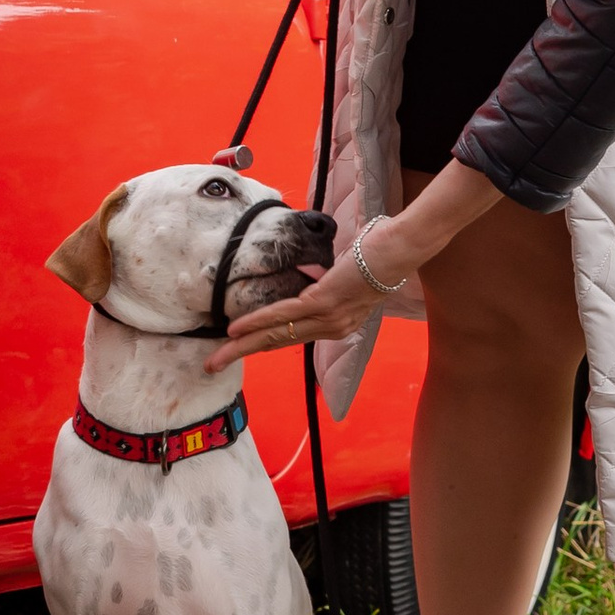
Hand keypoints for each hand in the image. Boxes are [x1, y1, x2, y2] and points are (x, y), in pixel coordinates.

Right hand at [206, 165, 497, 368]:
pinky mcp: (322, 304)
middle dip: (244, 353)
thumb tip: (306, 273)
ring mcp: (327, 318)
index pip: (294, 335)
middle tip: (214, 364)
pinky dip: (257, 322)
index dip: (265, 341)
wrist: (399, 250)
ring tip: (218, 355)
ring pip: (276, 335)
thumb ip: (324, 278)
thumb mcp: (347, 272)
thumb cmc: (378, 254)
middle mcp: (333, 327)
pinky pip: (282, 315)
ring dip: (243, 345)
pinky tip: (237, 330)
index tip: (241, 346)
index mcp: (339, 321)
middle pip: (280, 343)